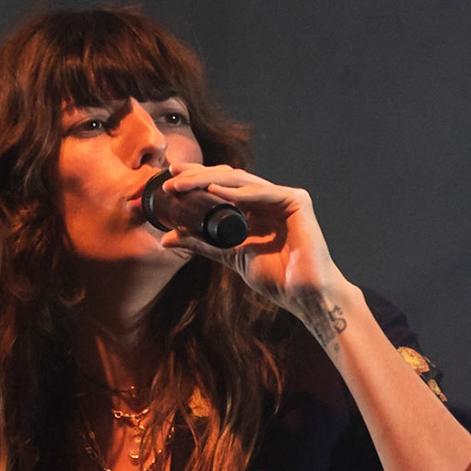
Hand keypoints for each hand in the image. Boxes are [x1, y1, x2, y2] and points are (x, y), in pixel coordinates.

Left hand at [157, 162, 359, 347]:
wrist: (304, 295)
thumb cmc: (276, 279)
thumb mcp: (230, 256)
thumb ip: (202, 244)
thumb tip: (166, 239)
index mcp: (256, 209)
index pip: (223, 186)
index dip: (197, 179)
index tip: (170, 180)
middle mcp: (269, 199)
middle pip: (230, 179)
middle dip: (199, 175)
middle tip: (171, 177)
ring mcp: (284, 197)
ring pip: (242, 181)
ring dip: (210, 180)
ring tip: (184, 185)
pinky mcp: (297, 201)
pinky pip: (262, 192)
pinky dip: (237, 193)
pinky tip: (214, 192)